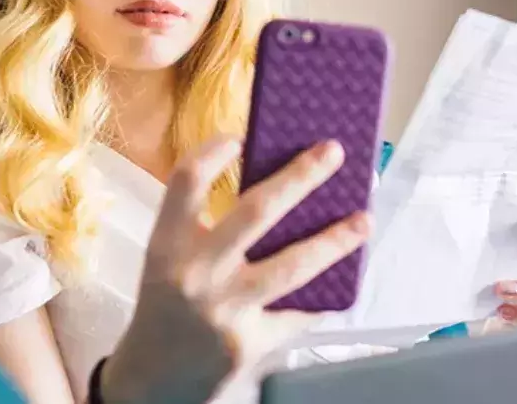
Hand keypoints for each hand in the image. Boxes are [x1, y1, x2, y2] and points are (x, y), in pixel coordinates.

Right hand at [101, 137, 371, 403]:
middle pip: (256, 212)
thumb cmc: (167, 307)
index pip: (185, 182)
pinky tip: (340, 282)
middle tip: (333, 151)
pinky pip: (297, 312)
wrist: (151, 382)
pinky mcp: (249, 344)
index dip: (211, 153)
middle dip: (301, 177)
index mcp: (166, 245)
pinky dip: (319, 297)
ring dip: (335, 241)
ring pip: (292, 267)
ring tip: (364, 221)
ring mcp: (225, 310)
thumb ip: (205, 229)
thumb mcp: (168, 262)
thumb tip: (277, 188)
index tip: (239, 136)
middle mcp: (195, 273)